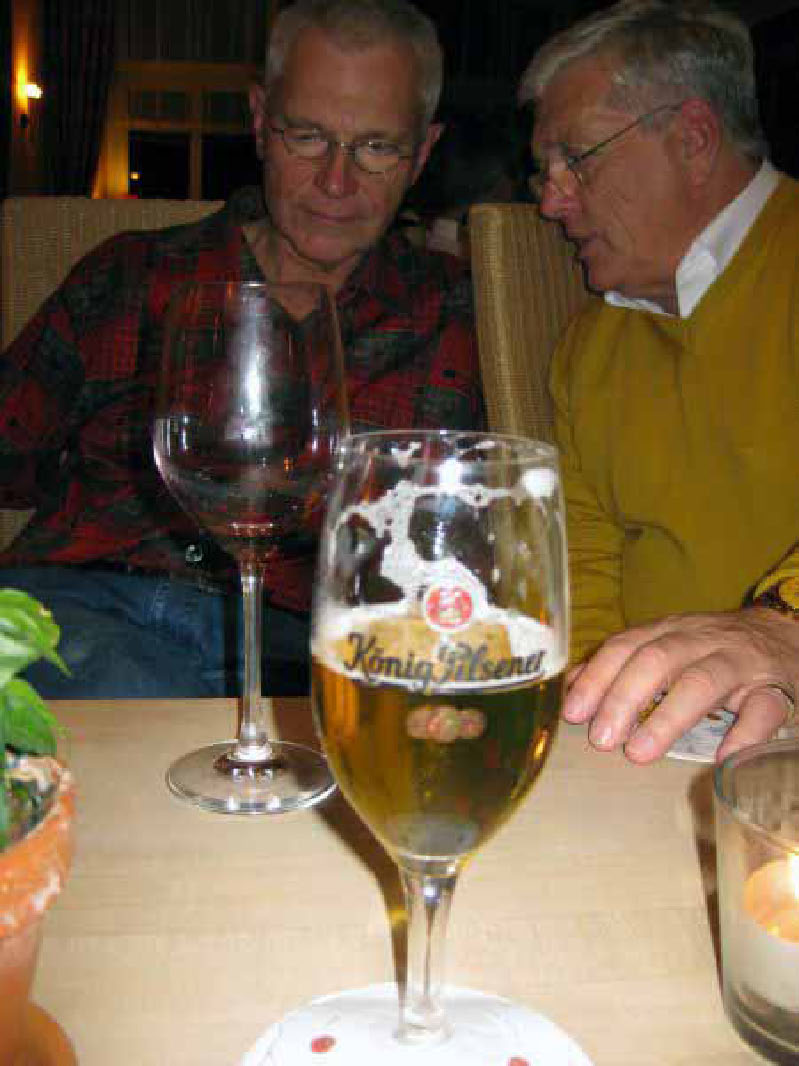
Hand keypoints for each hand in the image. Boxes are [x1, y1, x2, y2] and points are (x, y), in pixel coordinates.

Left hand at [562, 608, 798, 762]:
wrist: (787, 633)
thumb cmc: (712, 648)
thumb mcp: (667, 644)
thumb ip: (622, 664)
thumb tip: (570, 688)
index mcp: (669, 631)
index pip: (626, 646)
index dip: (598, 677)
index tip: (573, 712)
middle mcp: (701, 640)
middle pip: (658, 660)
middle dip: (624, 697)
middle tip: (602, 739)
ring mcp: (740, 663)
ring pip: (704, 681)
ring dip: (668, 717)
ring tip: (640, 752)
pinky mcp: (778, 688)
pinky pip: (764, 708)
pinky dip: (744, 734)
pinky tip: (723, 758)